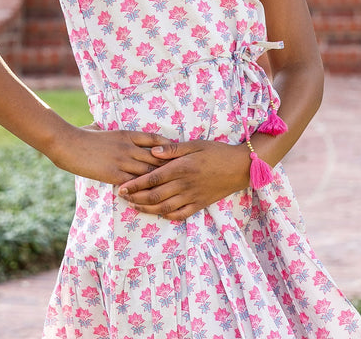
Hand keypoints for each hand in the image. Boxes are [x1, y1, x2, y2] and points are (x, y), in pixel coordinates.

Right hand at [49, 125, 171, 186]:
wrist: (68, 144)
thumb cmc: (81, 134)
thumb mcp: (98, 127)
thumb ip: (104, 127)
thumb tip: (98, 125)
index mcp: (126, 134)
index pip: (154, 138)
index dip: (167, 146)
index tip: (175, 152)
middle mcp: (129, 147)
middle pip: (156, 157)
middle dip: (168, 166)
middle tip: (180, 173)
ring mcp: (122, 161)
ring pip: (148, 171)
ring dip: (159, 180)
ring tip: (170, 188)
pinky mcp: (114, 174)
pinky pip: (134, 183)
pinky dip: (143, 190)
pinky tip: (149, 196)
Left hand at [117, 139, 249, 220]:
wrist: (240, 167)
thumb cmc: (216, 152)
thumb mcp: (194, 144)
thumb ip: (172, 149)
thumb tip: (152, 152)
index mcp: (181, 168)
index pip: (152, 178)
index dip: (135, 185)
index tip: (121, 187)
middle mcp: (184, 185)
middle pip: (155, 196)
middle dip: (136, 198)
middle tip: (122, 197)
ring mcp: (192, 197)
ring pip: (164, 208)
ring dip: (147, 209)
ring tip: (134, 206)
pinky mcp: (199, 205)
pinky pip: (180, 215)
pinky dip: (167, 216)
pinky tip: (158, 213)